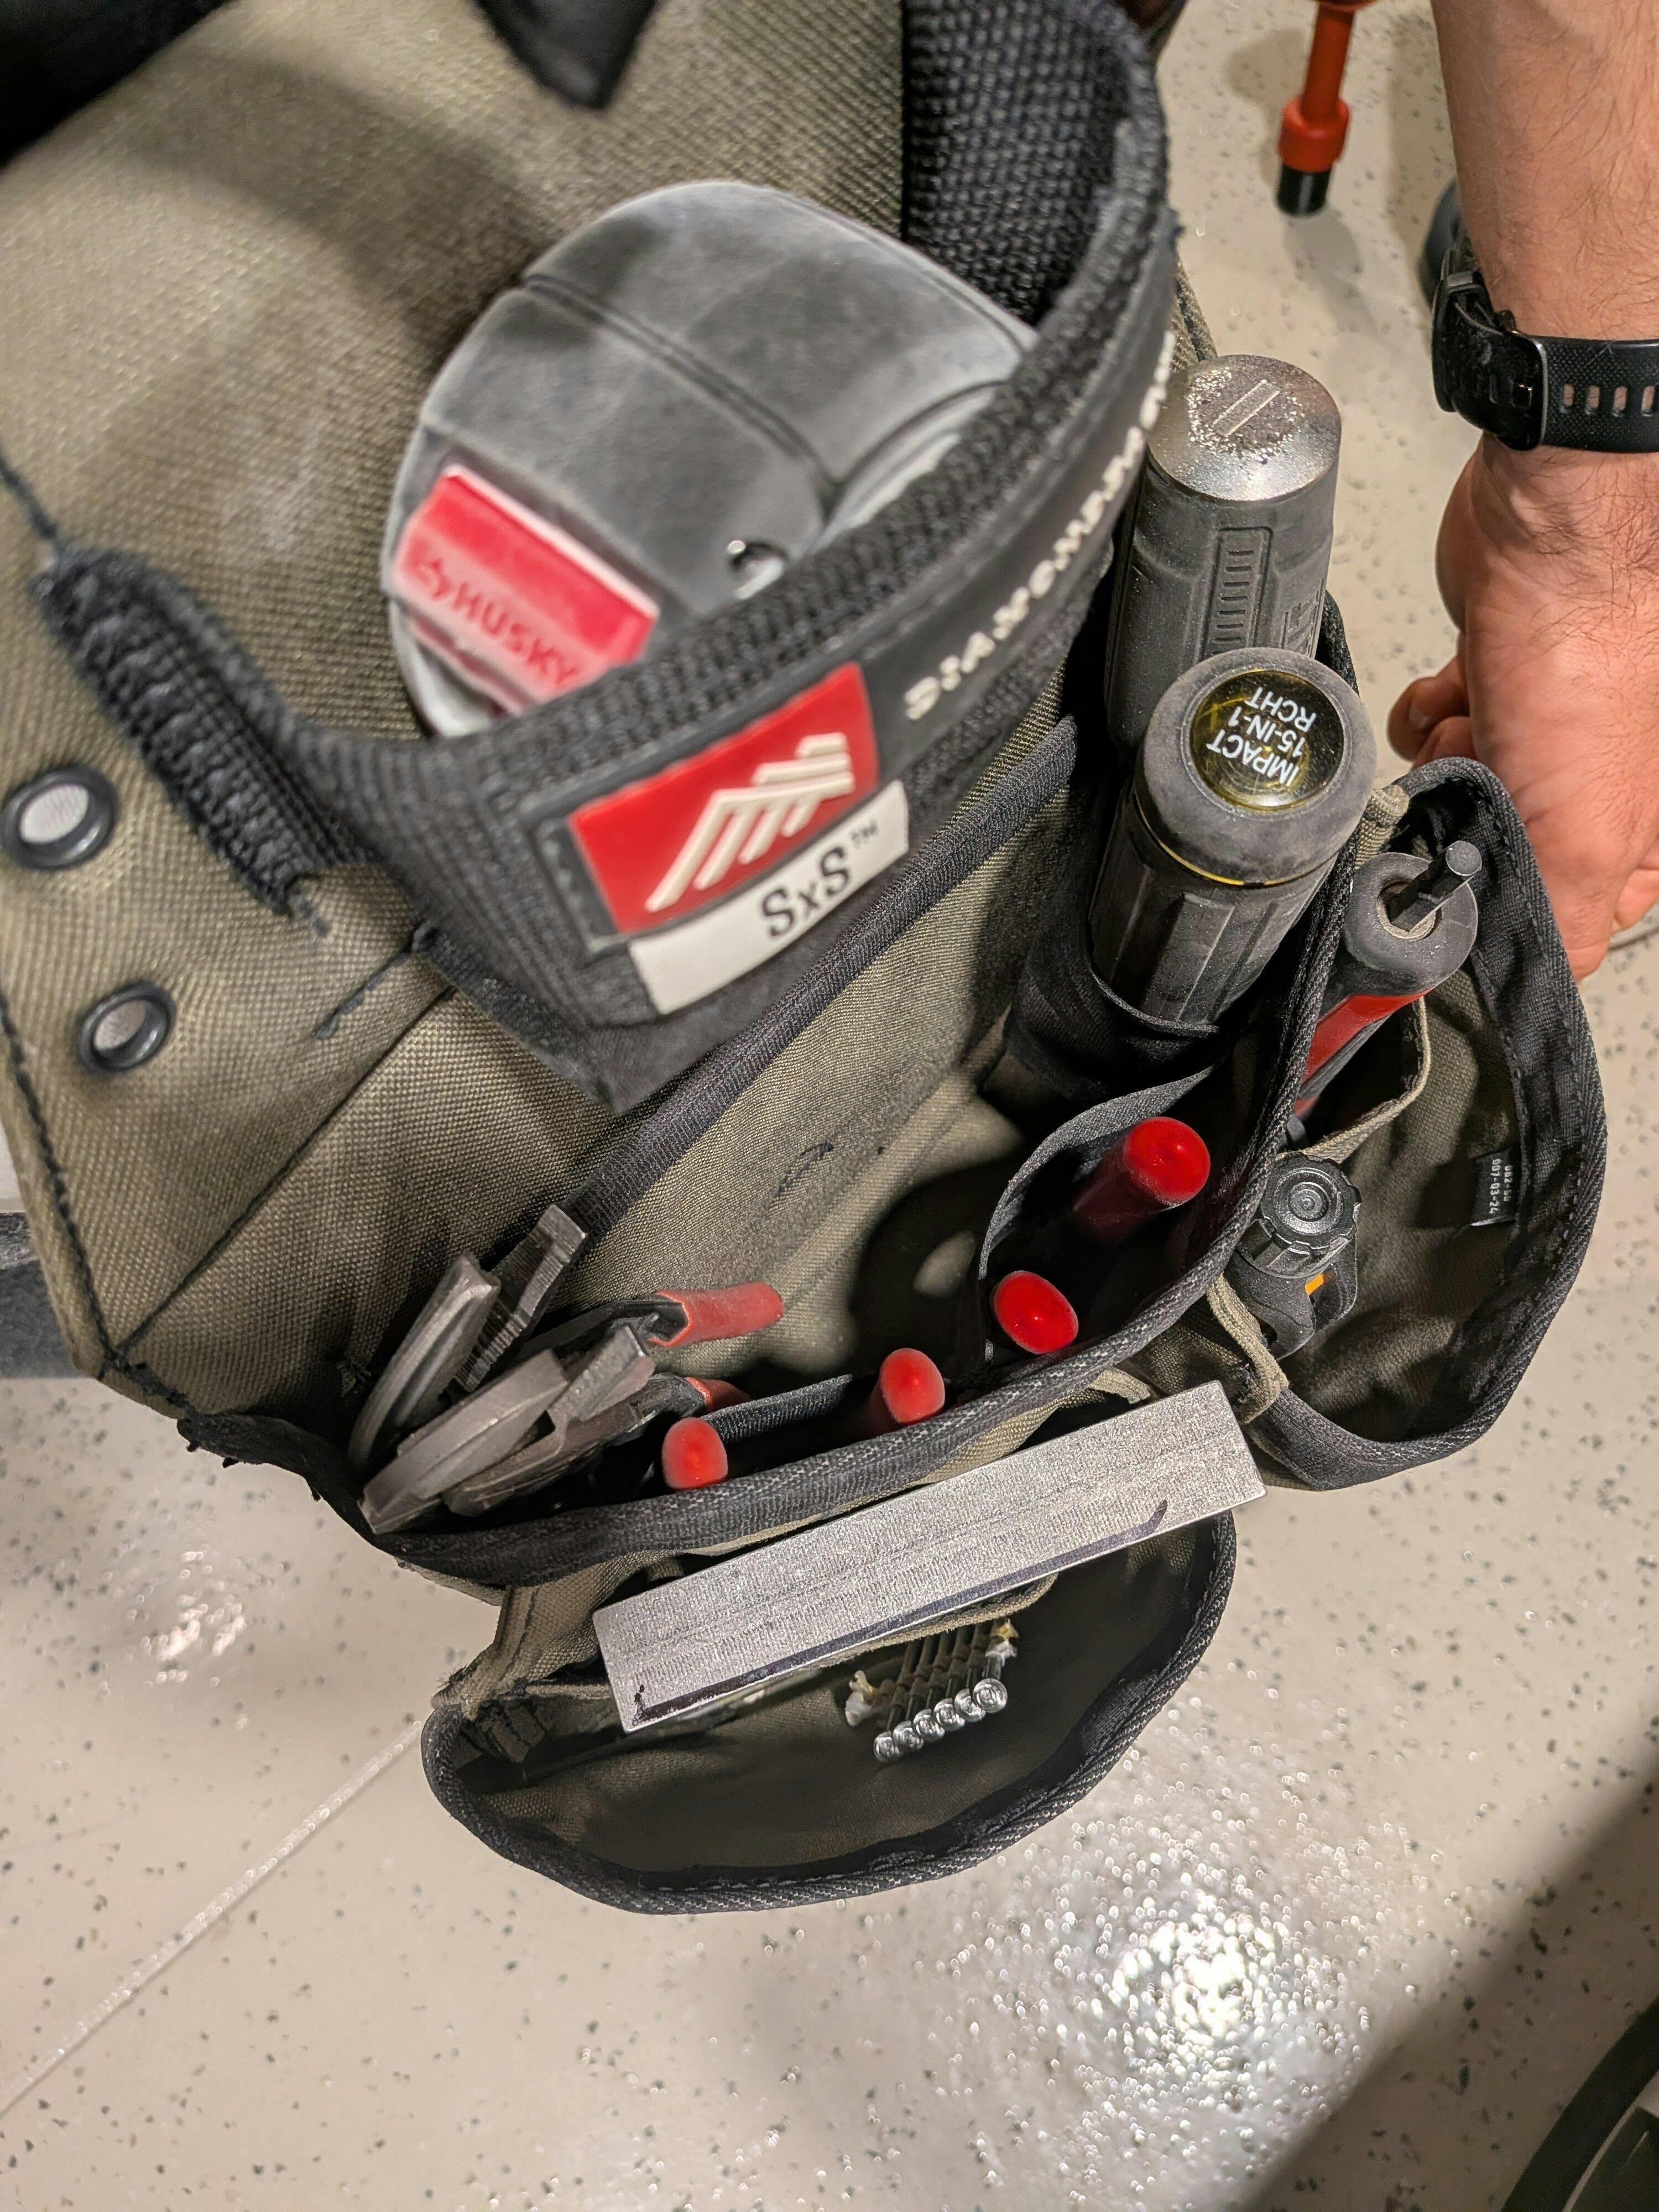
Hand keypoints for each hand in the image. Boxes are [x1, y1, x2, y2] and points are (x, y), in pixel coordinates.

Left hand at [1389, 439, 1658, 976]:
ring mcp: (1543, 730)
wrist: (1555, 541)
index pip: (1568, 918)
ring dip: (1446, 762)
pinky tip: (1455, 686)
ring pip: (1457, 790)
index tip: (1476, 886)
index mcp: (1637, 835)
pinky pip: (1433, 729)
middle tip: (1479, 783)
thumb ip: (1560, 921)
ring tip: (1474, 720)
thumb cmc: (1592, 667)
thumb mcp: (1581, 834)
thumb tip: (1539, 983)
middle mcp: (1597, 786)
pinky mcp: (1495, 680)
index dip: (1512, 905)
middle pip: (1497, 852)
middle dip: (1471, 823)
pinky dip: (1430, 711)